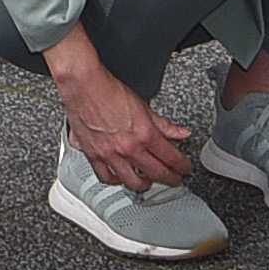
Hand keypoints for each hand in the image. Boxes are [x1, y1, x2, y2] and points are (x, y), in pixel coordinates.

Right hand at [45, 31, 192, 191]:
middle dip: (170, 178)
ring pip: (133, 181)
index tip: (184, 168)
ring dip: (146, 184)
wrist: (84, 85)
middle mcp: (129, 148)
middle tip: (175, 179)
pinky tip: (122, 178)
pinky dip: (117, 181)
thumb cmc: (110, 91)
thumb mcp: (144, 106)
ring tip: (150, 181)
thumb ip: (164, 124)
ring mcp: (111, 154)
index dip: (182, 166)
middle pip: (156, 173)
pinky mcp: (94, 155)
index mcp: (145, 134)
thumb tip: (181, 133)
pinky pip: (107, 177)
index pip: (171, 158)